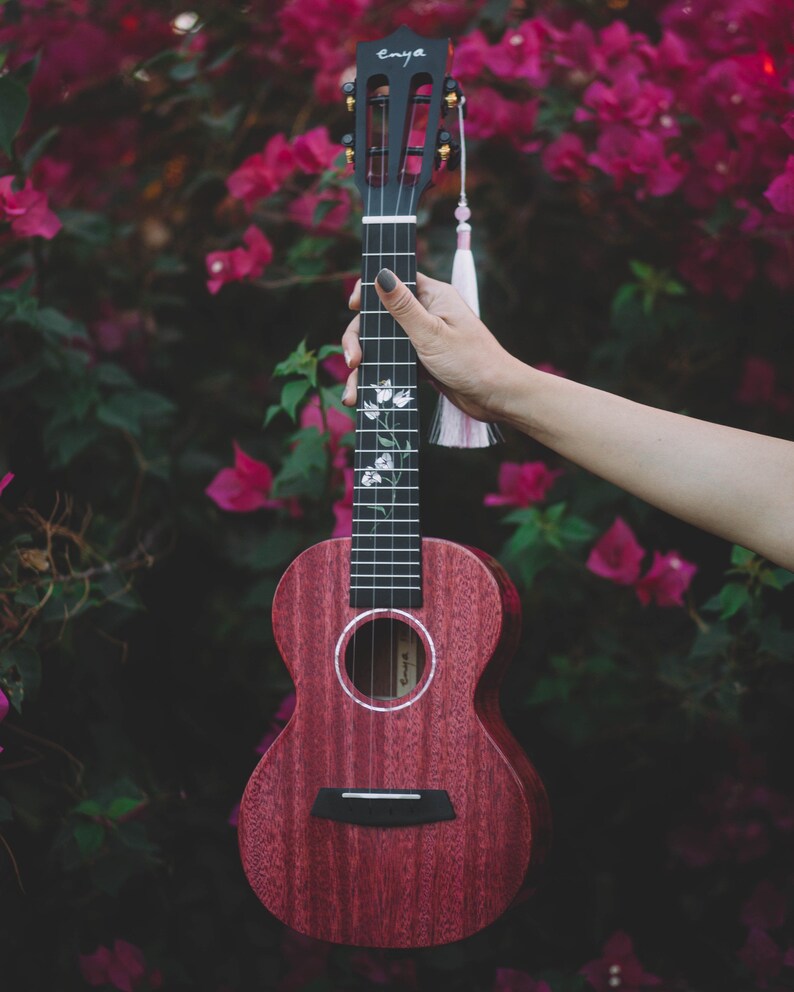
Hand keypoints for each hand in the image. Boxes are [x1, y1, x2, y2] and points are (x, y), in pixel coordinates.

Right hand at [341, 270, 521, 423]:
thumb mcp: (431, 334)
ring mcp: (423, 338)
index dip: (369, 291)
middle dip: (360, 338)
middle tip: (354, 361)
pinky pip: (393, 363)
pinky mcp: (422, 361)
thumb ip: (403, 307)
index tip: (354, 307)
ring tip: (354, 391)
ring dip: (366, 364)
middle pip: (380, 317)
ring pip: (383, 343)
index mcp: (432, 296)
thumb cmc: (471, 362)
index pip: (394, 281)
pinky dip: (380, 375)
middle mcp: (426, 314)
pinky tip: (365, 395)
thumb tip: (381, 274)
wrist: (496, 397)